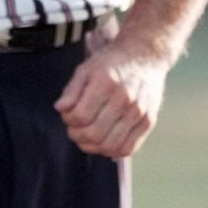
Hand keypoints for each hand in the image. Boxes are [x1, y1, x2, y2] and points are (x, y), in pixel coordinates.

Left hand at [54, 40, 166, 158]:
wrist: (144, 55)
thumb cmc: (111, 62)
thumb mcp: (86, 68)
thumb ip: (71, 89)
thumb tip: (59, 108)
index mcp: (105, 83)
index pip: (80, 115)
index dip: (68, 119)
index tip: (67, 115)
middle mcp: (124, 99)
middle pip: (94, 133)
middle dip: (77, 136)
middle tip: (73, 129)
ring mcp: (138, 112)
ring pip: (110, 145)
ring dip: (92, 147)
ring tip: (86, 137)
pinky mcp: (148, 121)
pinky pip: (128, 148)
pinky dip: (112, 151)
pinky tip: (103, 142)